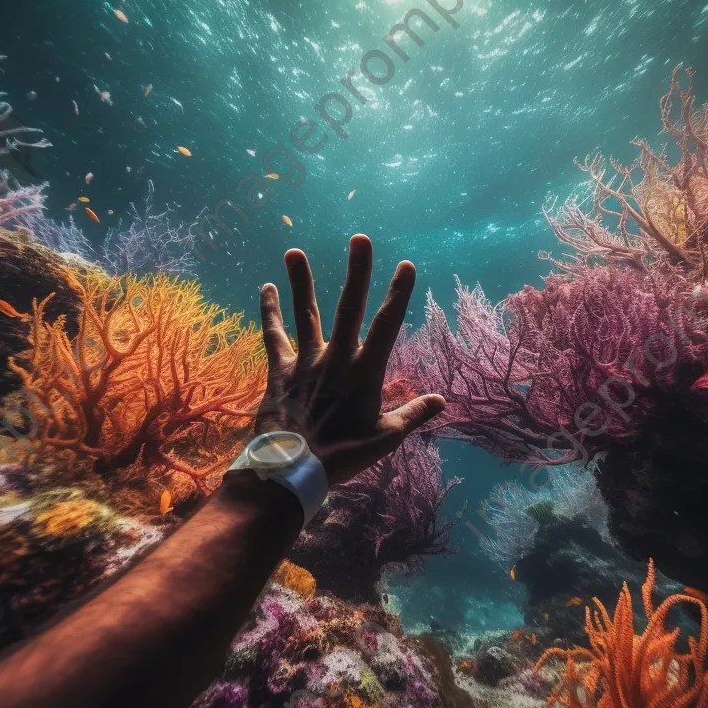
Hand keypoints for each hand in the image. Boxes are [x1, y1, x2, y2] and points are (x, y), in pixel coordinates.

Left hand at [254, 234, 444, 485]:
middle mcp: (336, 358)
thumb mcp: (385, 439)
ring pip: (305, 313)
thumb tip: (441, 400)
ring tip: (293, 251)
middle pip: (349, 307)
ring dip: (301, 281)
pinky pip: (274, 335)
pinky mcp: (280, 370)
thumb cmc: (343, 456)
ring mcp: (306, 361)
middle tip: (359, 239)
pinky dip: (269, 311)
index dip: (398, 294)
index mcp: (365, 372)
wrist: (292, 468)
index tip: (405, 265)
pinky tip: (265, 287)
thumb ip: (413, 415)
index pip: (387, 325)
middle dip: (356, 272)